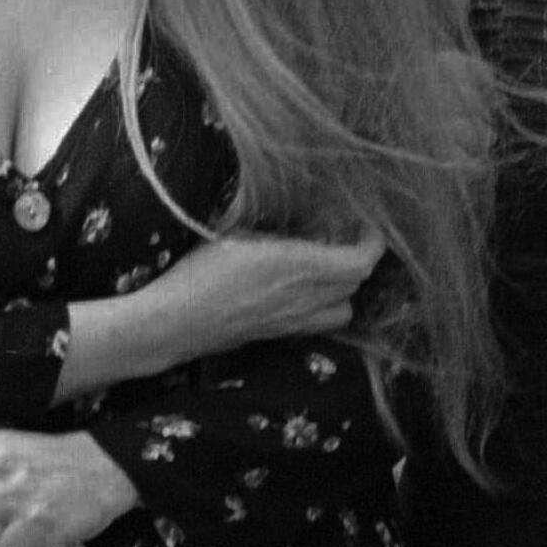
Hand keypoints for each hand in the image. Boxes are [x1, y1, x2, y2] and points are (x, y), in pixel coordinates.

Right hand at [143, 226, 385, 361]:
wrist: (174, 322)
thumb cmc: (199, 271)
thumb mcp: (237, 232)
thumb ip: (275, 225)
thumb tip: (299, 211)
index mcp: (297, 267)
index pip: (360, 262)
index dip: (373, 242)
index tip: (367, 223)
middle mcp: (304, 299)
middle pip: (356, 284)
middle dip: (359, 257)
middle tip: (344, 234)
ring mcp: (293, 322)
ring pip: (344, 309)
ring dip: (345, 286)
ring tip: (326, 264)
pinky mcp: (279, 335)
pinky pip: (320, 322)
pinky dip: (324, 303)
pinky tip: (300, 286)